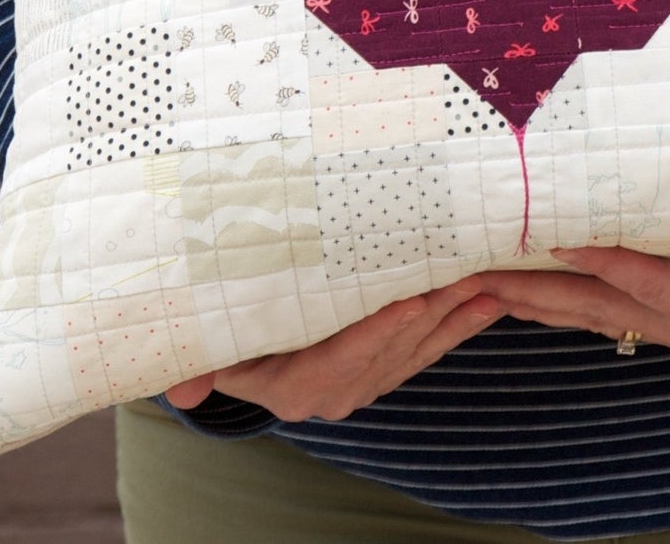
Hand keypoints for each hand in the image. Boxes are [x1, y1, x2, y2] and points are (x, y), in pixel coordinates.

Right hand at [163, 278, 501, 419]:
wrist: (240, 357)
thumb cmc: (227, 338)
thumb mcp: (212, 348)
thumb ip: (200, 369)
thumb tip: (180, 394)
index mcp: (294, 387)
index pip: (340, 358)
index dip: (377, 331)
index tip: (412, 303)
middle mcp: (333, 393)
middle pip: (389, 351)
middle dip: (432, 313)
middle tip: (467, 275)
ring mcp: (363, 385)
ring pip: (416, 350)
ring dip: (455, 317)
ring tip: (488, 281)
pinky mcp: (384, 372)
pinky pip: (428, 350)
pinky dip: (459, 326)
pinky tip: (489, 302)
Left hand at [477, 233, 669, 372]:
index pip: (660, 288)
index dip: (616, 265)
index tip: (568, 243)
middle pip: (601, 306)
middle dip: (540, 288)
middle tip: (482, 270)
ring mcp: (669, 325)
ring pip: (589, 310)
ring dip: (534, 295)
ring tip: (478, 277)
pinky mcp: (664, 317)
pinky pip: (600, 307)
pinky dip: (555, 295)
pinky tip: (519, 286)